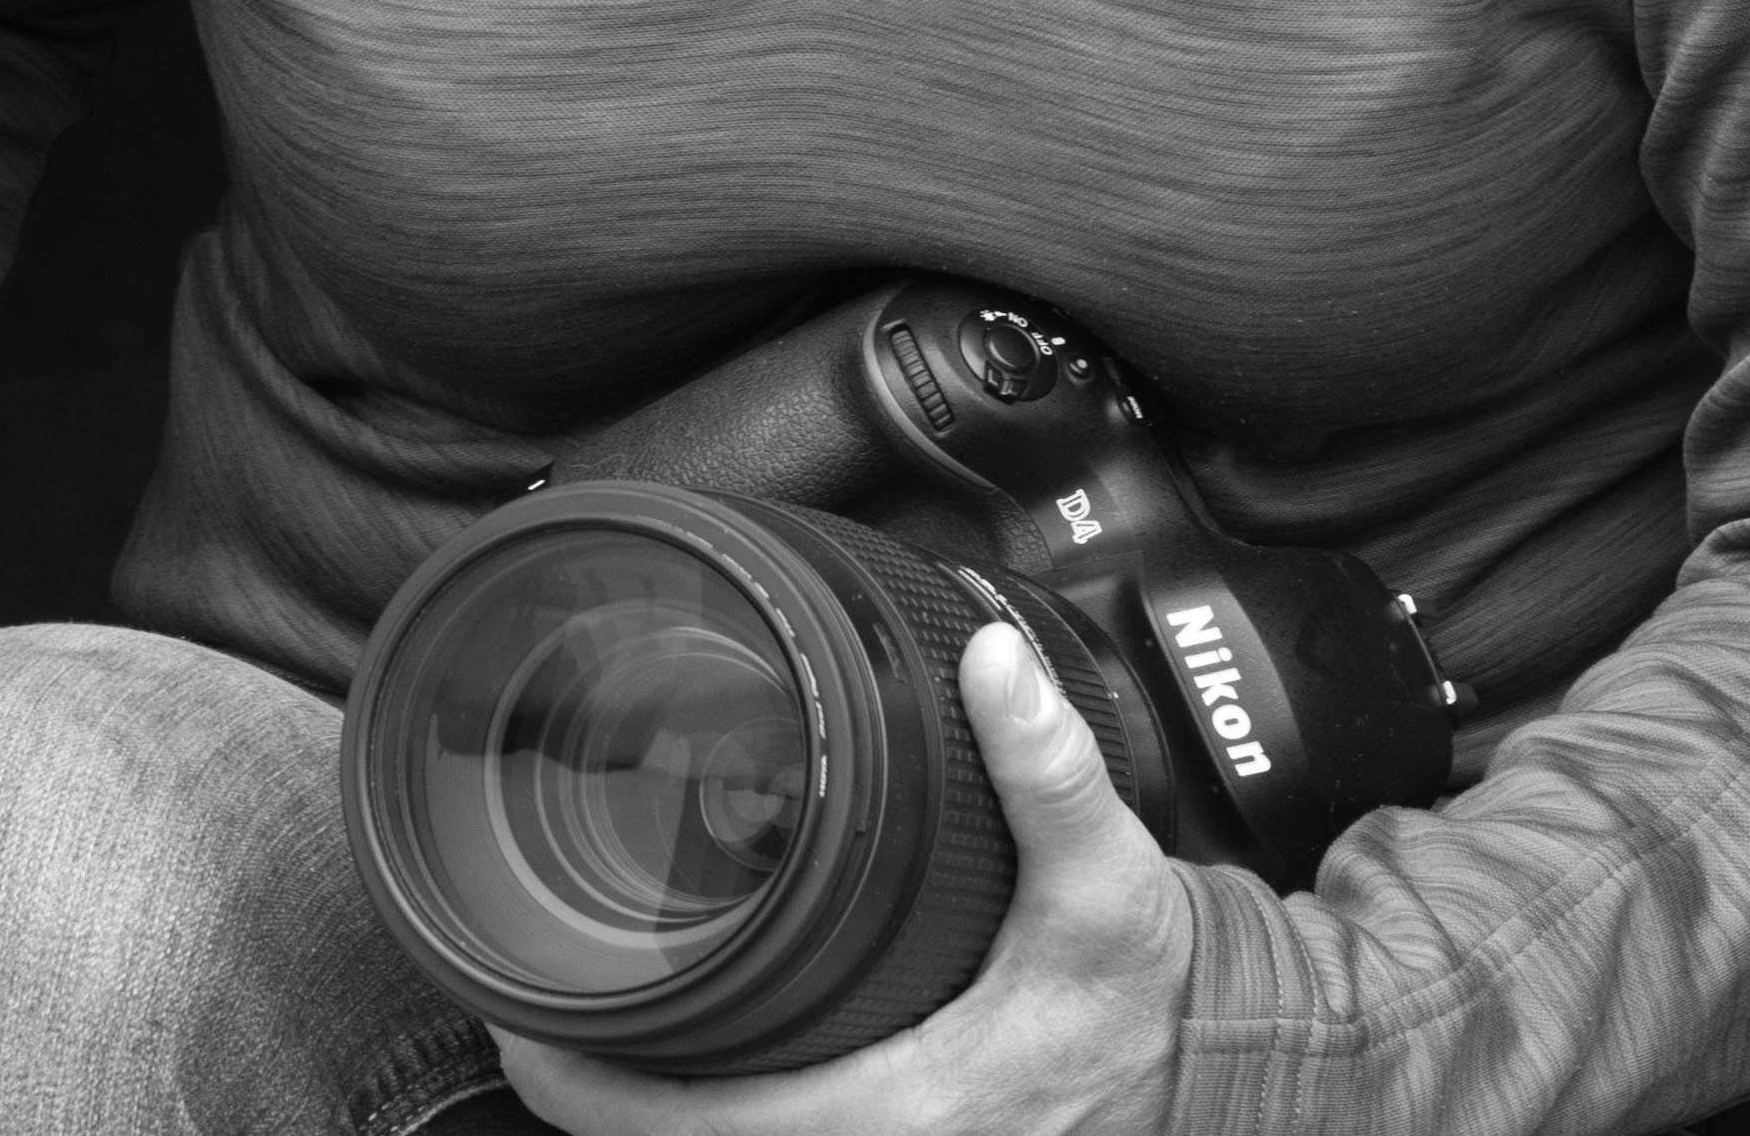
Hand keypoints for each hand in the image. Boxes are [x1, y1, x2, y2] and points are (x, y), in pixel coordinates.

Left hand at [496, 617, 1194, 1135]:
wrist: (1226, 1071)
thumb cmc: (1155, 996)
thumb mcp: (1114, 884)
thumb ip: (1050, 773)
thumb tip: (992, 661)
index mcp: (913, 1112)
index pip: (710, 1132)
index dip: (598, 1092)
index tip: (523, 1022)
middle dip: (597, 1092)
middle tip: (523, 1001)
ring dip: (653, 1103)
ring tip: (576, 1019)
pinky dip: (717, 1107)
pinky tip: (684, 1050)